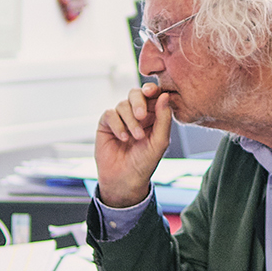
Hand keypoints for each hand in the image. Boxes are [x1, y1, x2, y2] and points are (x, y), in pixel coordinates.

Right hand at [95, 81, 172, 207]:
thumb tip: (164, 95)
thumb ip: (164, 118)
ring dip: (130, 120)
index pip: (153, 95)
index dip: (152, 90)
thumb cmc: (145, 162)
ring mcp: (121, 118)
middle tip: (142, 116)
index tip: (152, 92)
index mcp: (153, 115)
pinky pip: (110, 114)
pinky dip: (118, 125)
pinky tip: (123, 138)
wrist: (125, 179)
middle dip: (139, 102)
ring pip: (123, 104)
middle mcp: (136, 114)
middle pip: (136, 94)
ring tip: (135, 137)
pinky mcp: (106, 124)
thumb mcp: (160, 141)